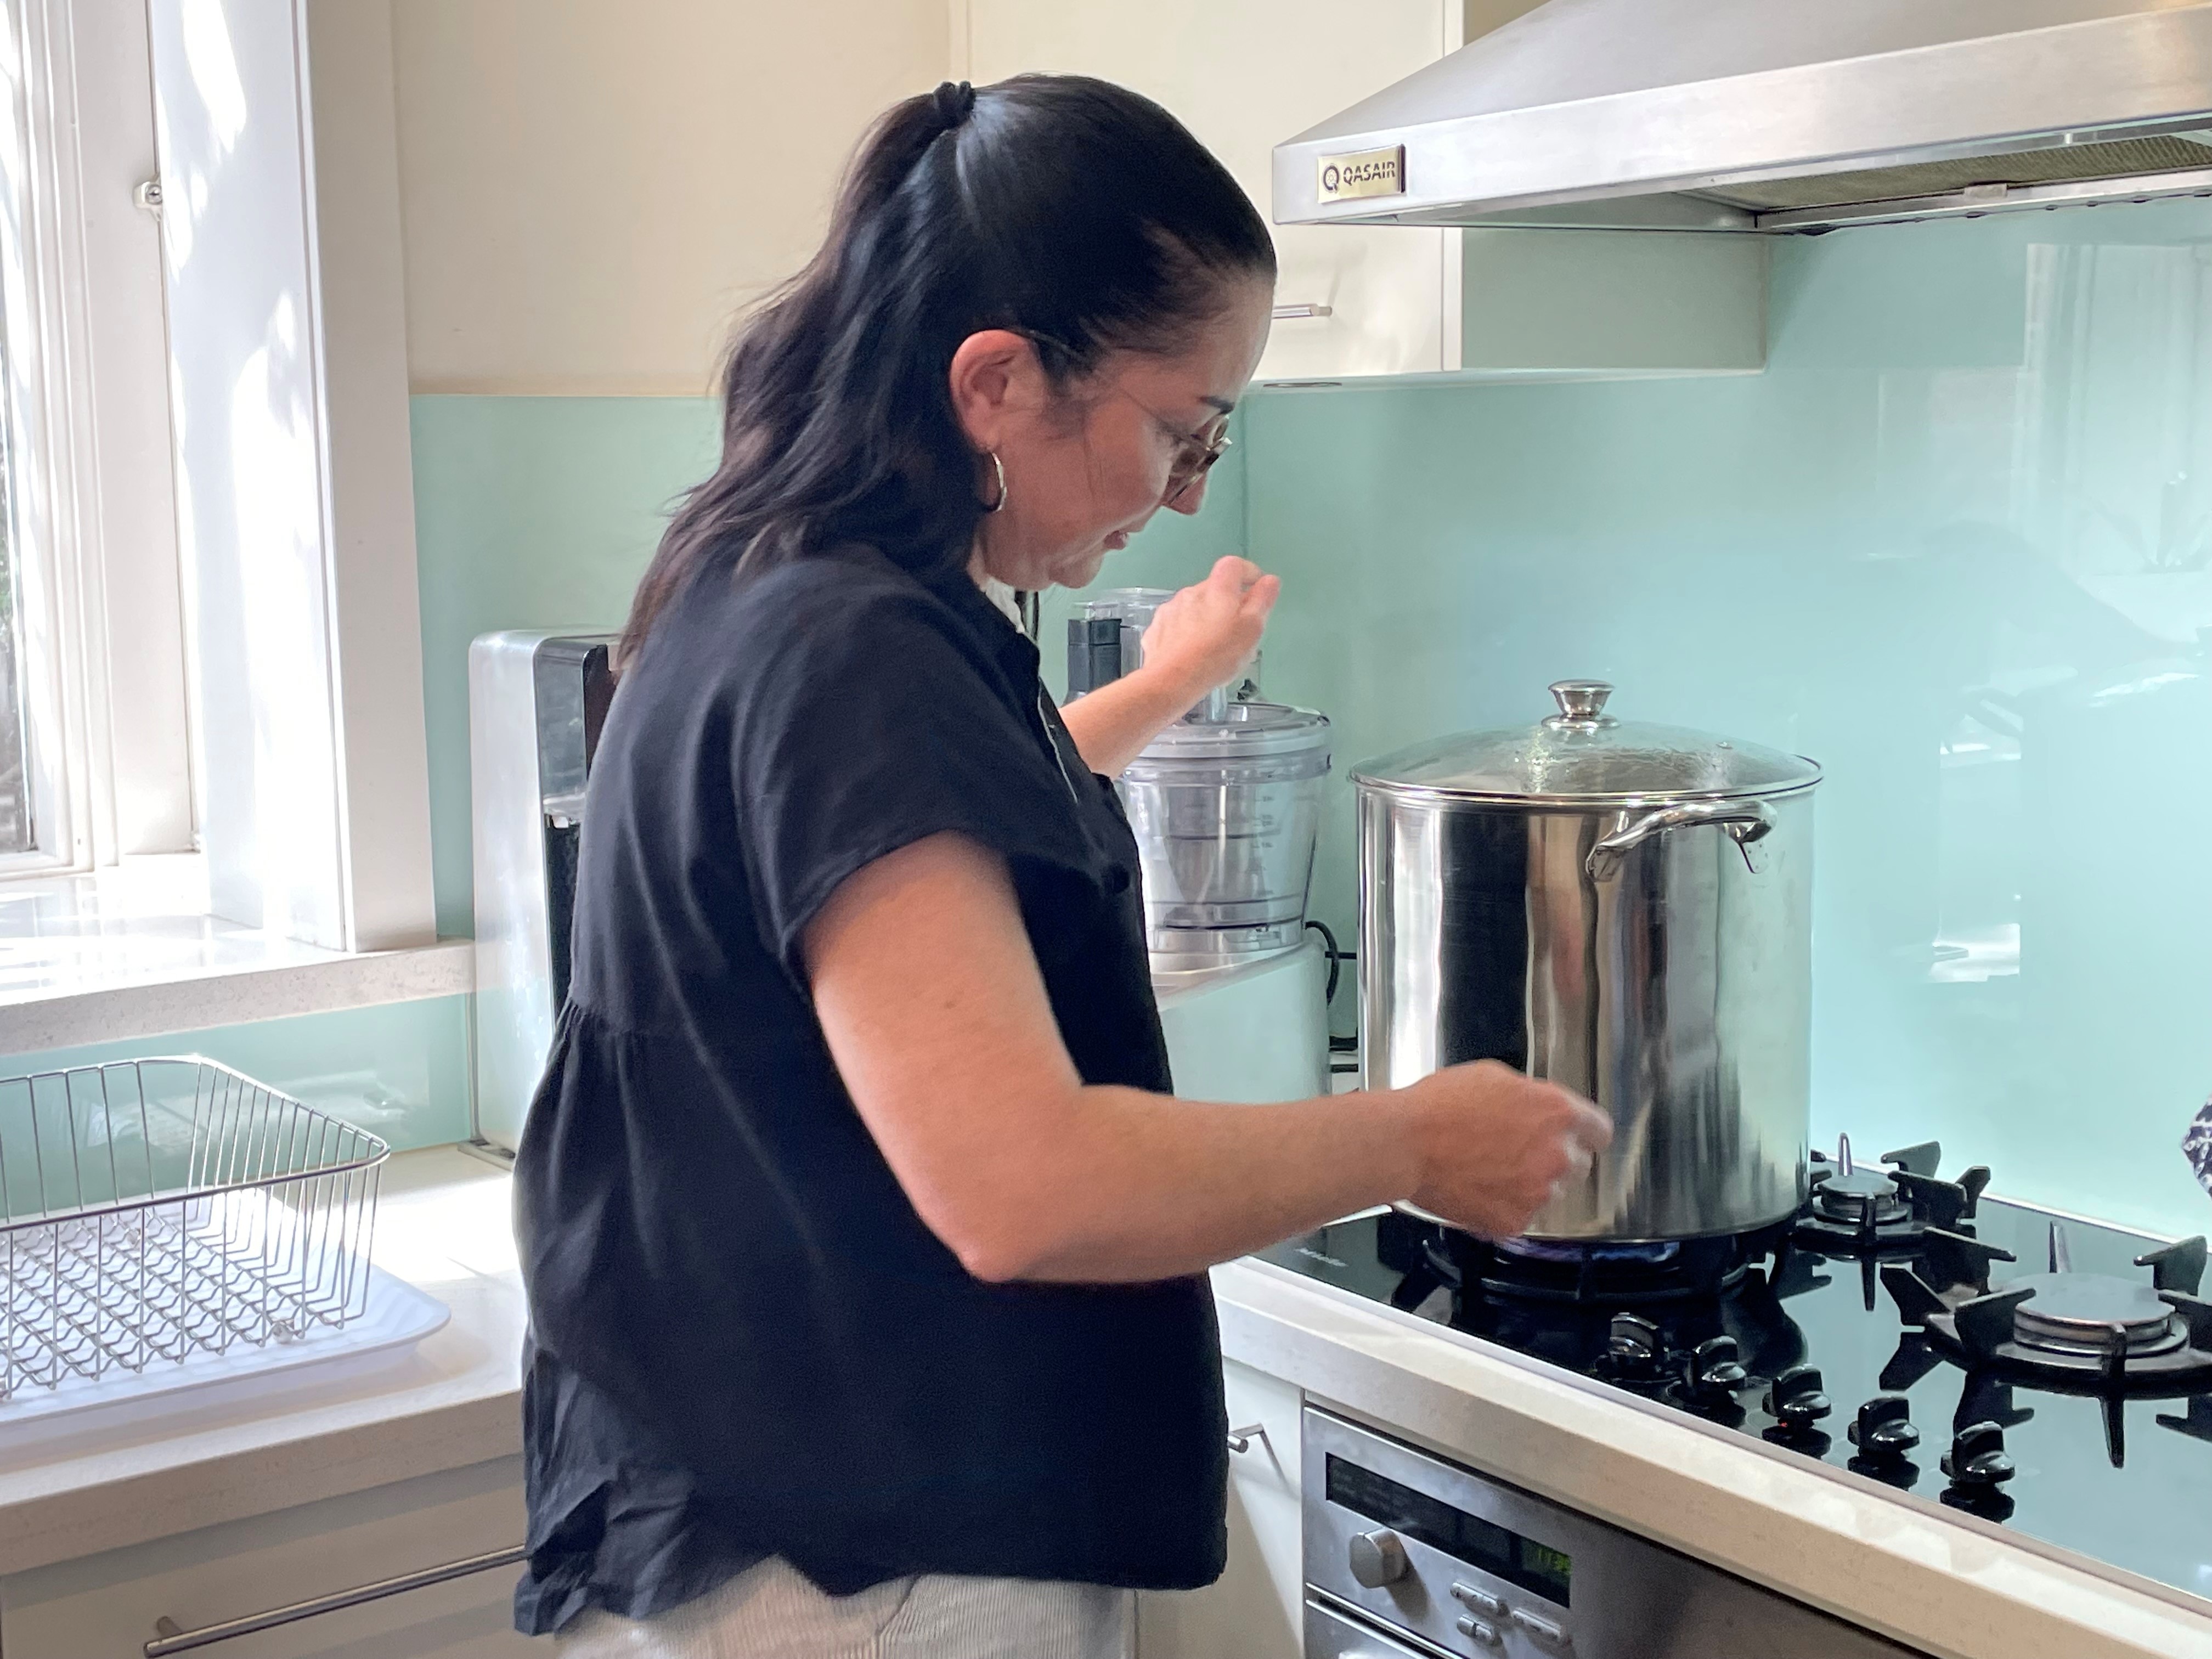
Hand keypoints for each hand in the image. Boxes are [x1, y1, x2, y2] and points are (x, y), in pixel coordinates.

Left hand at [1138, 557, 1279, 704]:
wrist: (1172, 679)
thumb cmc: (1215, 656)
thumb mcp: (1252, 629)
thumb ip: (1262, 601)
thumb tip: (1269, 582)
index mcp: (1218, 589)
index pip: (1234, 565)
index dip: (1248, 572)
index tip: (1256, 584)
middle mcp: (1192, 593)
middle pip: (1214, 588)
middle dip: (1227, 602)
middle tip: (1238, 627)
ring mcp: (1172, 609)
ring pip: (1195, 606)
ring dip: (1206, 618)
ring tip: (1214, 645)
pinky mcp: (1158, 627)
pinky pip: (1177, 623)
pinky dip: (1187, 632)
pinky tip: (1193, 651)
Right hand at [1398, 1061, 1613, 1238]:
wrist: (1405, 1143)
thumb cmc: (1439, 1106)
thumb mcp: (1494, 1077)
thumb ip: (1531, 1097)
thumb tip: (1538, 1109)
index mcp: (1557, 1113)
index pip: (1599, 1130)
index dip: (1581, 1132)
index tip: (1572, 1136)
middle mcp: (1557, 1155)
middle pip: (1578, 1164)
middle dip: (1553, 1158)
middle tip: (1516, 1151)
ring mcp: (1539, 1192)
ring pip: (1550, 1192)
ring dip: (1530, 1184)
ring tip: (1490, 1170)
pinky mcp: (1516, 1221)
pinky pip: (1522, 1215)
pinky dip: (1505, 1206)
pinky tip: (1479, 1188)